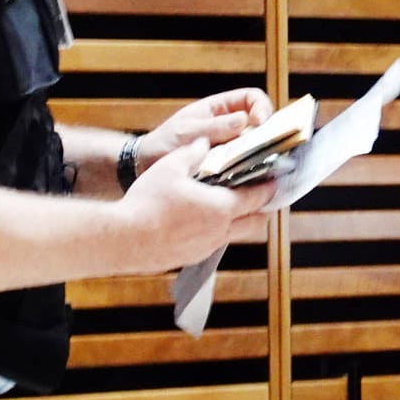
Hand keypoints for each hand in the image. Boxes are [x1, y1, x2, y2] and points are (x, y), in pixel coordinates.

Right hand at [120, 139, 276, 271]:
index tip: (275, 182)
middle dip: (262, 210)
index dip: (268, 188)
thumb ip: (191, 153)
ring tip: (233, 207)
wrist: (124, 239)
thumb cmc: (147, 203)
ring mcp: (206, 247)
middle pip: (255, 223)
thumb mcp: (170, 167)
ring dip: (240, 222)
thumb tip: (203, 143)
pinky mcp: (191, 257)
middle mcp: (219, 231)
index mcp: (221, 207)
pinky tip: (202, 221)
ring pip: (235, 235)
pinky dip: (217, 232)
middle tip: (262, 198)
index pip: (257, 198)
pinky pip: (213, 244)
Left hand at [140, 88, 274, 171]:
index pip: (251, 98)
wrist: (146, 166)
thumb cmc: (163, 143)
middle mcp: (228, 124)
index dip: (261, 107)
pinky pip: (246, 163)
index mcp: (219, 108)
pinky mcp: (226, 164)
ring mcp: (228, 144)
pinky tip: (252, 177)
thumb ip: (215, 127)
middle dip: (268, 132)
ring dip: (261, 152)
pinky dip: (251, 168)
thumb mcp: (188, 132)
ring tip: (264, 164)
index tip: (260, 124)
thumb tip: (245, 120)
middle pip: (260, 121)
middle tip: (269, 147)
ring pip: (255, 144)